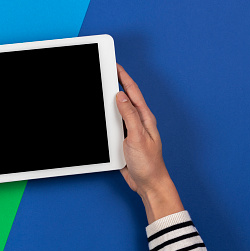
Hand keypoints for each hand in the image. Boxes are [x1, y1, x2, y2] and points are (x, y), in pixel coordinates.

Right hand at [115, 64, 183, 223]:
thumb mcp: (137, 137)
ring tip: (101, 87)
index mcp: (145, 118)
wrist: (148, 184)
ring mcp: (131, 130)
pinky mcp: (124, 139)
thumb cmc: (148, 163)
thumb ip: (129, 115)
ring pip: (118, 110)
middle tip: (105, 71)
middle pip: (125, 97)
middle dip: (116, 83)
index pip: (133, 91)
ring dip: (110, 99)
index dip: (124, 77)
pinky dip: (106, 115)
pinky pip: (113, 123)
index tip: (115, 66)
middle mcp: (138, 121)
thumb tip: (121, 96)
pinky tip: (101, 113)